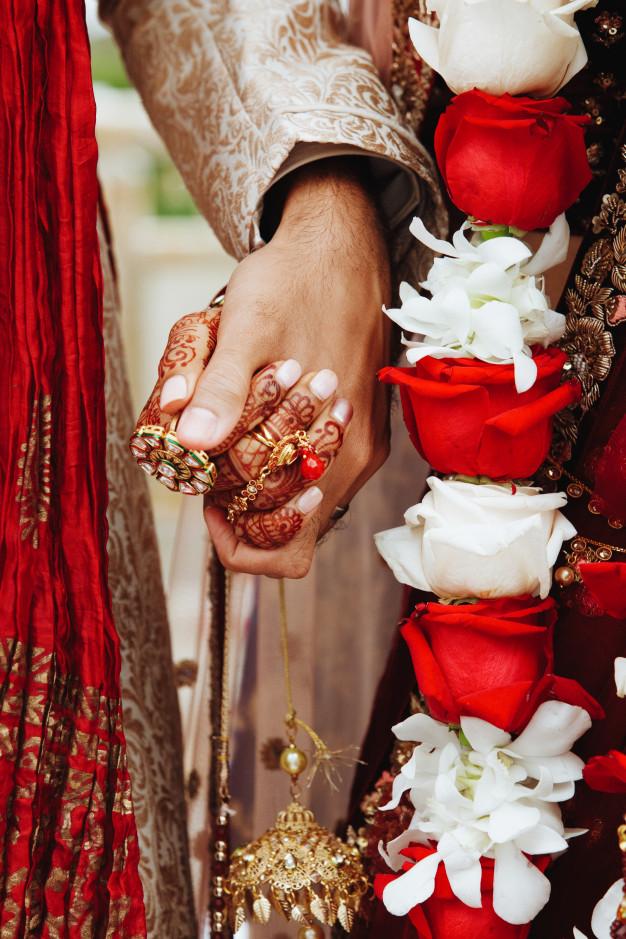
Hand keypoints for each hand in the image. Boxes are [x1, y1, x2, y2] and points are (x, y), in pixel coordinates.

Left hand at [157, 159, 391, 576]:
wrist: (346, 247)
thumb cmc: (291, 282)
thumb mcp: (244, 325)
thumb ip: (220, 388)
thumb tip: (191, 445)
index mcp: (327, 448)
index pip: (281, 550)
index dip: (233, 536)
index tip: (207, 488)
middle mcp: (352, 462)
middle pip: (288, 530)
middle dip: (240, 503)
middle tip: (212, 451)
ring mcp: (362, 449)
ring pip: (304, 504)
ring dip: (261, 480)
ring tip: (236, 428)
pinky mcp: (369, 433)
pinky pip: (322, 474)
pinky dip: (286, 460)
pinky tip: (265, 417)